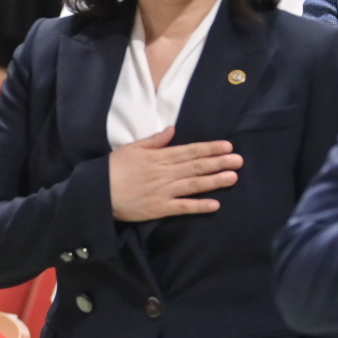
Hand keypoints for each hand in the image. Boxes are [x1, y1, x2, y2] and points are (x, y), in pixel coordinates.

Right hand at [108, 126, 241, 221]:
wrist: (99, 192)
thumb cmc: (113, 168)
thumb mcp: (132, 148)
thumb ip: (154, 140)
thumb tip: (172, 129)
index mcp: (159, 157)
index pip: (190, 151)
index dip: (209, 148)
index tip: (227, 146)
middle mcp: (165, 173)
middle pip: (196, 166)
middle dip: (218, 163)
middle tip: (238, 160)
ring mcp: (164, 191)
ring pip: (194, 185)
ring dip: (214, 181)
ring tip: (233, 177)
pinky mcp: (160, 208)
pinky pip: (183, 207)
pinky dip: (199, 206)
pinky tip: (215, 205)